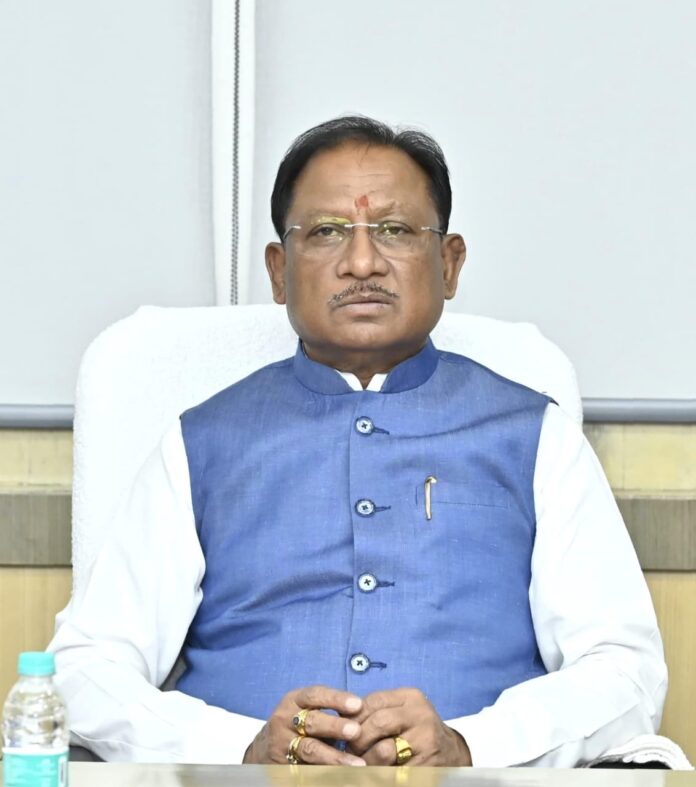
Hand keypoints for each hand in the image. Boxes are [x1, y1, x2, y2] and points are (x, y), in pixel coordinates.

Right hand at [243, 685, 365, 765]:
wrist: (261, 751)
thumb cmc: (295, 725)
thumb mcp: (304, 710)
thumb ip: (328, 710)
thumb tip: (365, 711)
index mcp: (293, 701)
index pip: (315, 695)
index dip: (336, 699)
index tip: (358, 704)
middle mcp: (285, 721)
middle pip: (312, 722)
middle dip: (335, 726)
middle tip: (356, 731)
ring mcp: (283, 745)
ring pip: (310, 750)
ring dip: (335, 757)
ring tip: (358, 764)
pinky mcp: (284, 766)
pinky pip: (306, 770)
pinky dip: (327, 774)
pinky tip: (344, 778)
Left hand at [348, 688, 471, 765]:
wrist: (451, 752)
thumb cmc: (416, 730)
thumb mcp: (402, 711)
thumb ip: (377, 711)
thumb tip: (342, 719)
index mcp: (411, 698)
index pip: (374, 701)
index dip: (354, 717)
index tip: (345, 730)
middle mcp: (421, 715)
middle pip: (378, 723)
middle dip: (358, 740)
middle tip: (349, 751)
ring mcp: (426, 741)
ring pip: (383, 751)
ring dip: (365, 761)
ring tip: (359, 765)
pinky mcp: (427, 766)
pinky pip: (393, 773)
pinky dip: (379, 776)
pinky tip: (375, 775)